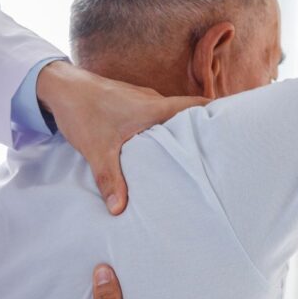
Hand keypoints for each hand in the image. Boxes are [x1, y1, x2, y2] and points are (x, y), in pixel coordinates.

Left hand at [36, 61, 207, 214]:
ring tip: (195, 157)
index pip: (197, 107)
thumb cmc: (82, 112)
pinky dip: (162, 133)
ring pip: (170, 118)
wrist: (58, 88)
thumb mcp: (97, 150)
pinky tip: (161, 152)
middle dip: (204, 131)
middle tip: (222, 152)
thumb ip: (110, 180)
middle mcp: (153, 101)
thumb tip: (120, 210)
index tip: (238, 125)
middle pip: (188, 115)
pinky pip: (155, 119)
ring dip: (181, 134)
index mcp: (154, 108)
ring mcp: (142, 102)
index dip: (219, 114)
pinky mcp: (130, 105)